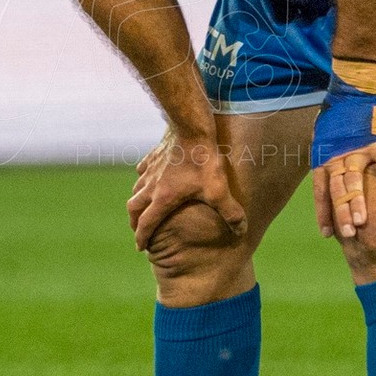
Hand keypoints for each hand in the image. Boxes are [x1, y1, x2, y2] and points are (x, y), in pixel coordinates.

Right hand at [128, 129, 245, 250]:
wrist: (192, 127)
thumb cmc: (204, 160)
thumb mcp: (219, 190)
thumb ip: (230, 213)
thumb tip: (241, 231)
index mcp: (163, 199)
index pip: (146, 224)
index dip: (142, 238)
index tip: (141, 248)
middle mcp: (151, 186)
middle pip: (134, 209)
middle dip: (134, 222)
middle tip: (138, 230)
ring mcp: (150, 169)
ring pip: (135, 190)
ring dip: (136, 202)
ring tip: (142, 208)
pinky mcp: (153, 155)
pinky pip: (142, 170)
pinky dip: (142, 179)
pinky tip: (148, 177)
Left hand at [310, 80, 375, 240]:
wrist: (348, 90)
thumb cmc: (336, 118)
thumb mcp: (324, 142)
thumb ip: (330, 163)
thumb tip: (332, 184)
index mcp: (324, 159)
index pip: (321, 191)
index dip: (324, 212)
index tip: (328, 234)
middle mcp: (337, 157)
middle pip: (338, 190)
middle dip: (342, 213)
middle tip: (349, 234)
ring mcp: (355, 149)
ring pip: (357, 180)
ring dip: (360, 201)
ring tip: (364, 221)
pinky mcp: (374, 139)